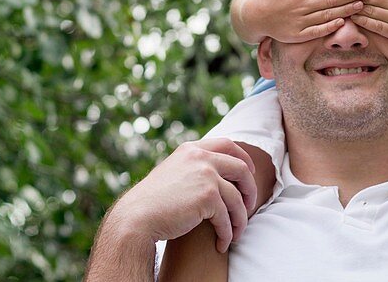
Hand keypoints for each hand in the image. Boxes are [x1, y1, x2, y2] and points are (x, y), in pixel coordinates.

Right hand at [109, 138, 256, 252]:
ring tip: (237, 234)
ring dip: (240, 219)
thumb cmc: (153, 201)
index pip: (227, 144)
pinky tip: (222, 244)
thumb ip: (192, 168)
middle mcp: (200, 157)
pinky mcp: (208, 197)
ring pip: (237, 198)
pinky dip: (228, 232)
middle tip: (250, 206)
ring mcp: (206, 175)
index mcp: (191, 150)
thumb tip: (214, 175)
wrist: (137, 217)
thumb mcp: (173, 173)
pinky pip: (227, 217)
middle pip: (240, 168)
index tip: (250, 172)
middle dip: (250, 189)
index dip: (243, 158)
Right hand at [245, 0, 368, 42]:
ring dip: (345, 10)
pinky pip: (317, 31)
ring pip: (327, 15)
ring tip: (361, 5)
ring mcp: (300, 21)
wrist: (256, 17)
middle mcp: (301, 6)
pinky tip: (342, 22)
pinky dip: (330, 27)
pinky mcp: (298, 35)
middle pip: (330, 0)